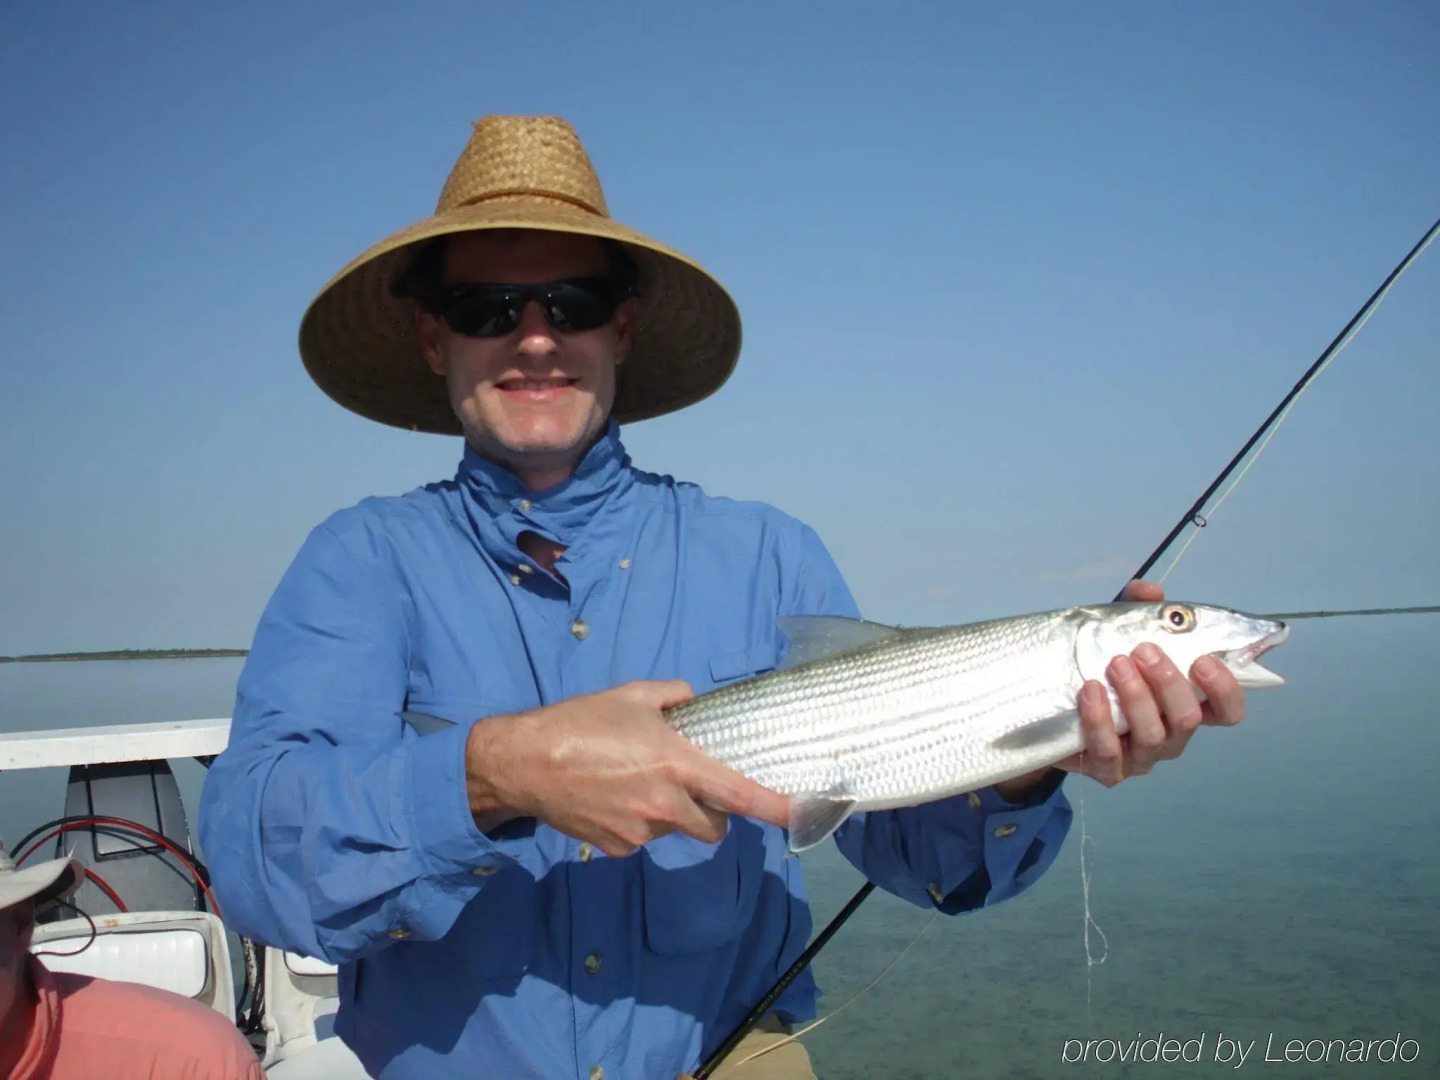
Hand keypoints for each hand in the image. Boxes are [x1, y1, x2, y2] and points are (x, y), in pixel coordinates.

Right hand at [463, 681, 790, 857]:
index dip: (775, 807)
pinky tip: (612, 799)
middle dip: (714, 814)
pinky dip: (638, 824)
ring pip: (676, 830)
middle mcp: (664, 804)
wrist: (524, 763)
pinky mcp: (618, 848)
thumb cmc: (579, 722)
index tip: (802, 814)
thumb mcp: (632, 694)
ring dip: (670, 814)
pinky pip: (644, 839)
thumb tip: (693, 700)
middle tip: (690, 787)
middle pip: (715, 827)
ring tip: (634, 784)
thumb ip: (674, 695)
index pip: (738, 794)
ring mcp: (641, 831)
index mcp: (675, 764)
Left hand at [993, 579, 1247, 798]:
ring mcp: (1142, 758)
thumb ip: (1136, 609)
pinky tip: (1089, 691)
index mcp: (1185, 706)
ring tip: (1115, 664)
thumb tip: (1151, 591)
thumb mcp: (1116, 633)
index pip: (1227, 711)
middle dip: (1169, 682)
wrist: (1054, 708)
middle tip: (1143, 651)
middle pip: (1188, 719)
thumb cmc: (1099, 667)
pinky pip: (1109, 752)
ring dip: (1136, 697)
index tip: (1204, 660)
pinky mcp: (1108, 770)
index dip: (1225, 689)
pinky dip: (1100, 720)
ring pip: (1153, 736)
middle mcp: (1172, 736)